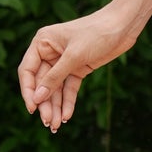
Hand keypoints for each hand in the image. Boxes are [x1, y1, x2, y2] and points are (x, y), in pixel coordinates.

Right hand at [18, 6, 134, 132]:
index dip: (28, 91)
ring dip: (55, 106)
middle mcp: (50, 52)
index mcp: (42, 42)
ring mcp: (64, 61)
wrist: (123, 25)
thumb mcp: (74, 56)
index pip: (27, 71)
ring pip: (55, 88)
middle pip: (41, 83)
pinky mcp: (78, 68)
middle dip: (45, 103)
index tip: (32, 109)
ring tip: (56, 126)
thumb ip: (55, 77)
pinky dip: (68, 101)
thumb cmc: (97, 33)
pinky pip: (69, 88)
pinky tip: (67, 116)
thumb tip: (37, 97)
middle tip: (48, 123)